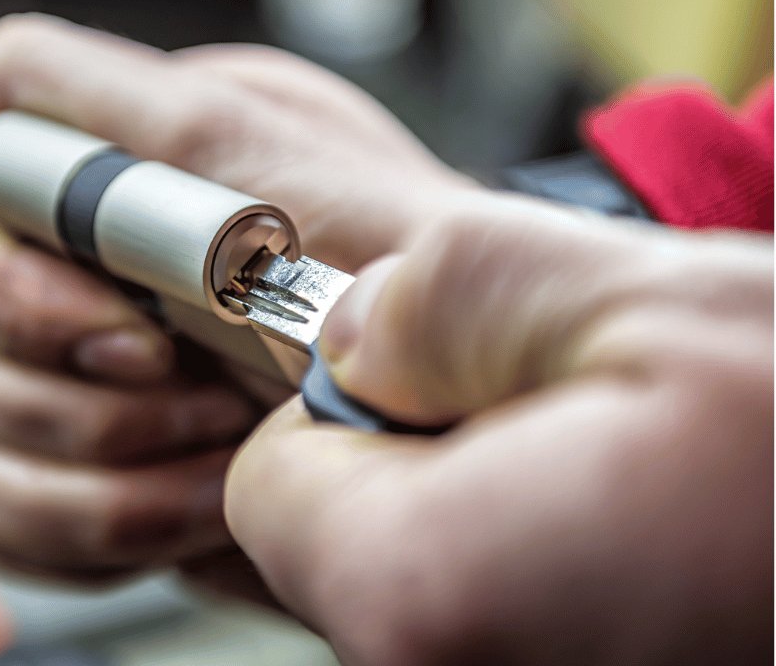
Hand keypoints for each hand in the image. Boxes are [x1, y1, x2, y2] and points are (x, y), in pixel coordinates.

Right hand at [0, 13, 479, 582]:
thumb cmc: (357, 250)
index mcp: (46, 201)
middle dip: (65, 395)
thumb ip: (35, 86)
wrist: (442, 395)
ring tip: (218, 452)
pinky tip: (191, 504)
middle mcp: (29, 299)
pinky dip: (99, 535)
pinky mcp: (64, 506)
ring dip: (92, 474)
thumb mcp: (216, 129)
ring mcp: (40, 411)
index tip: (118, 323)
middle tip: (188, 387)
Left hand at [226, 200, 772, 664]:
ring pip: (426, 596)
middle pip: (344, 552)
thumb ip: (441, 294)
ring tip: (639, 498)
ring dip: (500, 525)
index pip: (268, 488)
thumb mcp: (637, 299)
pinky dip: (552, 582)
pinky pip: (503, 629)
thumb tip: (353, 330)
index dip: (344, 414)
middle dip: (424, 472)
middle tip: (576, 436)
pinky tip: (655, 557)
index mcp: (428, 599)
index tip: (445, 385)